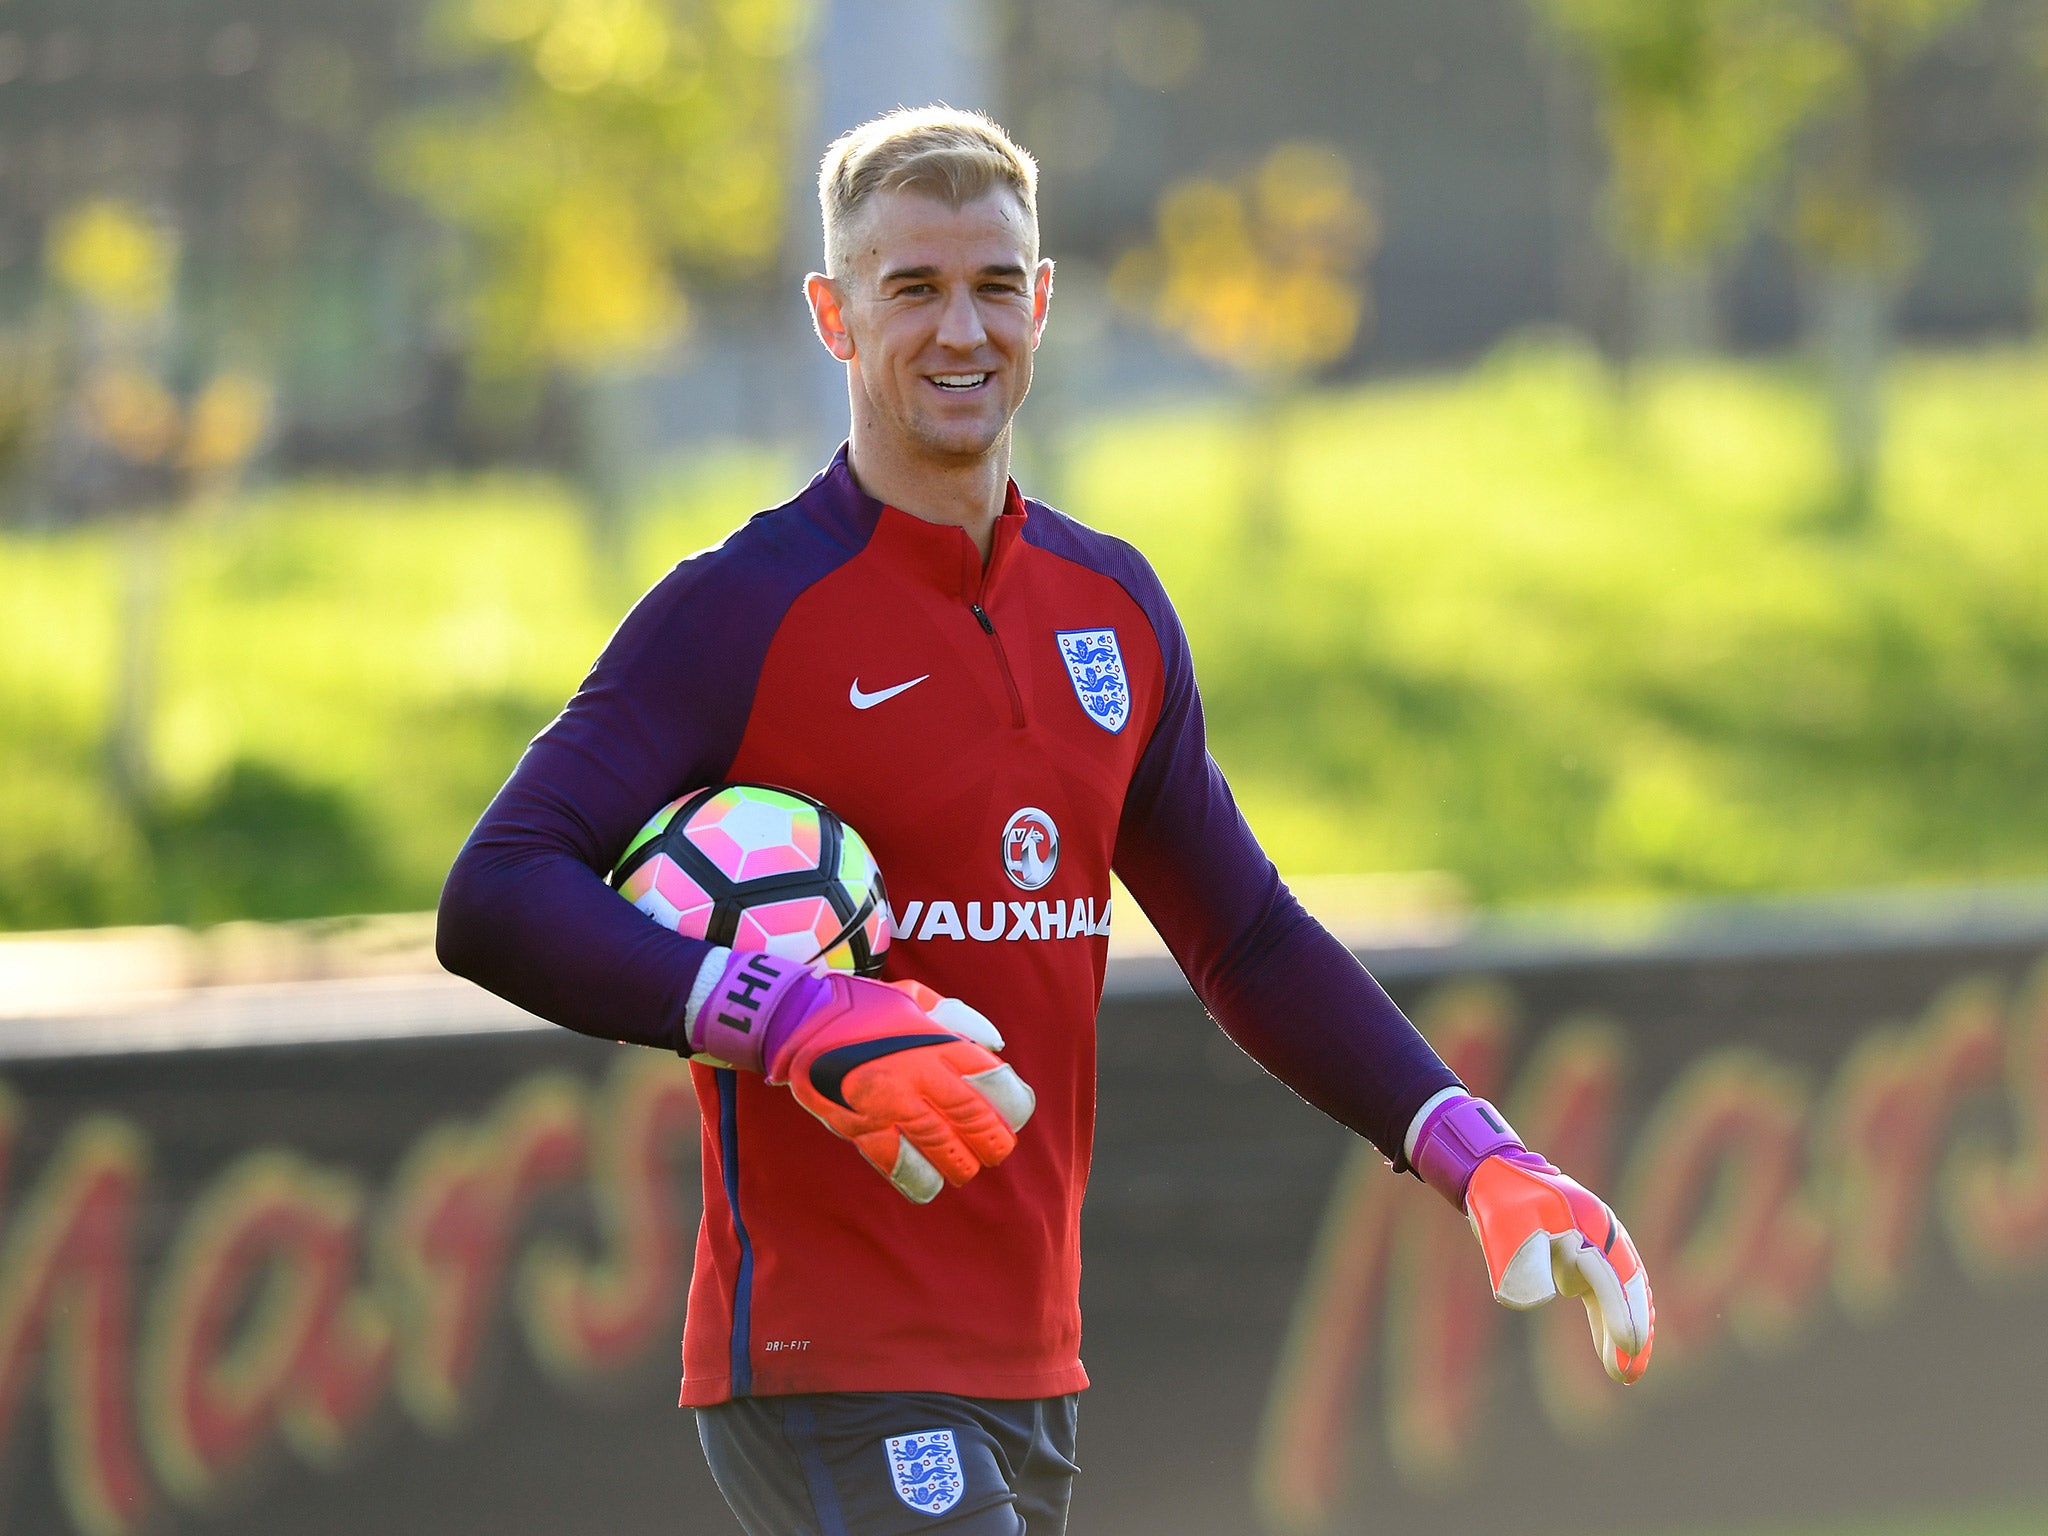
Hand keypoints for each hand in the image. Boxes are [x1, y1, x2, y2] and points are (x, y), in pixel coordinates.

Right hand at [688, 950, 1034, 1202]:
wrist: (798, 1018)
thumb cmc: (863, 1005)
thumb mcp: (914, 996)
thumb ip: (958, 1018)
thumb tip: (995, 1045)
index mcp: (935, 1040)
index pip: (991, 1080)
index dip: (1012, 1103)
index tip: (1015, 1112)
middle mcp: (916, 1073)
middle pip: (972, 1118)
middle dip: (993, 1140)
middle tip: (998, 1150)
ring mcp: (887, 1103)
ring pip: (939, 1146)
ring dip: (960, 1163)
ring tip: (967, 1169)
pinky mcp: (858, 1125)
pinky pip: (895, 1162)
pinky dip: (916, 1178)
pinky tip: (929, 1185)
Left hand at [1410, 1094, 1653, 1383]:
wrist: (1494, 1175)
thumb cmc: (1498, 1199)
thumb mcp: (1503, 1223)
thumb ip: (1520, 1257)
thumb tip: (1540, 1300)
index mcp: (1587, 1222)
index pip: (1609, 1274)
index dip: (1619, 1312)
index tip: (1627, 1345)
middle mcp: (1600, 1233)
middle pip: (1627, 1286)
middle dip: (1634, 1329)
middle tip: (1632, 1373)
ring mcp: (1596, 1244)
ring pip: (1620, 1293)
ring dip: (1626, 1331)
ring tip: (1627, 1375)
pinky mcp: (1583, 1258)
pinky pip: (1604, 1293)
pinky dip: (1610, 1320)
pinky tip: (1614, 1353)